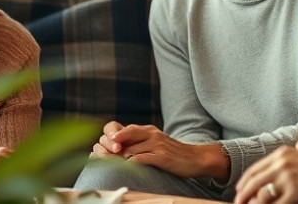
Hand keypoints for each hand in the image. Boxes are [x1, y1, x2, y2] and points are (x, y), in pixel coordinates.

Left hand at [93, 122, 227, 179]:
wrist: (196, 158)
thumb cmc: (173, 153)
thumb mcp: (156, 143)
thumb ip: (140, 143)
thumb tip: (118, 149)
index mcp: (149, 130)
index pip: (125, 129)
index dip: (112, 136)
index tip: (101, 146)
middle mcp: (152, 134)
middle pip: (125, 136)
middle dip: (111, 146)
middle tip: (101, 155)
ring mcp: (157, 145)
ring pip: (131, 149)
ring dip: (119, 158)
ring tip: (108, 165)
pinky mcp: (162, 157)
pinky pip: (143, 158)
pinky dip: (132, 164)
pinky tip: (126, 168)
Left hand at [234, 147, 297, 203]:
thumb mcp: (296, 157)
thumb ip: (280, 165)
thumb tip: (265, 178)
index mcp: (279, 155)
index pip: (254, 169)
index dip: (244, 181)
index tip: (239, 190)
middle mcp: (280, 165)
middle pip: (253, 182)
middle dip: (243, 194)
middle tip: (238, 202)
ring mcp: (287, 179)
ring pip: (262, 195)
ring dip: (253, 203)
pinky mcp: (295, 192)